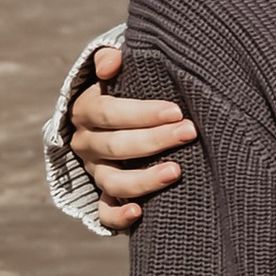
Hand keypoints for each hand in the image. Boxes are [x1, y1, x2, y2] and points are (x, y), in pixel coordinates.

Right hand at [71, 44, 193, 227]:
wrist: (114, 121)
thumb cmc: (126, 89)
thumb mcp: (115, 71)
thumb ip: (110, 59)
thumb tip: (112, 60)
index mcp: (86, 111)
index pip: (108, 113)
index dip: (141, 113)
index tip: (176, 110)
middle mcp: (87, 144)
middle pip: (115, 146)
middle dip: (154, 140)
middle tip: (189, 133)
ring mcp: (95, 172)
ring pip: (112, 181)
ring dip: (143, 179)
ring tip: (176, 172)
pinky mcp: (104, 196)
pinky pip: (104, 212)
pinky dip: (118, 216)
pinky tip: (139, 212)